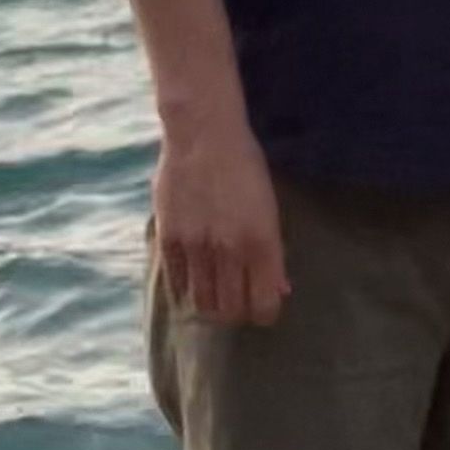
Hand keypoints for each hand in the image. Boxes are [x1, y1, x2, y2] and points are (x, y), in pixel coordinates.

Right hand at [152, 116, 289, 327]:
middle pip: (232, 309)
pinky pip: (176, 284)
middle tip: (241, 306)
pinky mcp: (169, 240)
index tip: (265, 311)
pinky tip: (193, 287)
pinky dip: (186, 293)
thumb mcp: (270, 205)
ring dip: (213, 307)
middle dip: (239, 314)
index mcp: (261, 240)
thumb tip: (281, 290)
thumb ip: (272, 251)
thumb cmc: (245, 165)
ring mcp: (196, 247)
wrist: (204, 135)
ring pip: (203, 302)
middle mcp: (229, 249)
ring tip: (218, 301)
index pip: (264, 302)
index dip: (266, 313)